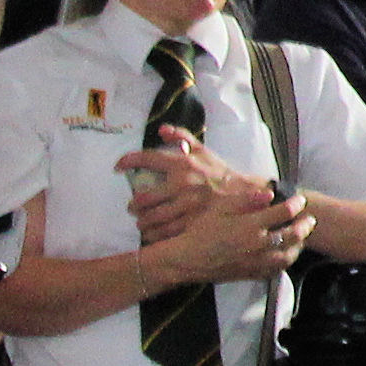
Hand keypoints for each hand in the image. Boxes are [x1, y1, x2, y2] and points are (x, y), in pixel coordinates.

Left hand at [124, 131, 276, 244]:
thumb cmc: (221, 174)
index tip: (118, 167)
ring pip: (151, 219)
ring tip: (141, 222)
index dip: (128, 161)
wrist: (247, 195)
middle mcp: (182, 185)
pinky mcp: (191, 224)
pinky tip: (152, 234)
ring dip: (142, 222)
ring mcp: (186, 207)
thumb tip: (162, 129)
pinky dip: (154, 235)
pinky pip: (164, 233)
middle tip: (133, 207)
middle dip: (134, 205)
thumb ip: (183, 138)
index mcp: (183, 165)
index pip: (147, 159)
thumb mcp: (204, 152)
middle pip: (143, 199)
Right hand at [160, 182, 310, 286]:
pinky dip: (285, 261)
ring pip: (288, 255)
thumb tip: (270, 194)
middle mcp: (257, 245)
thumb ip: (246, 200)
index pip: (284, 213)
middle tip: (309, 219)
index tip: (299, 200)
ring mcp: (256, 262)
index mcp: (250, 226)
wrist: (187, 260)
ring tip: (301, 237)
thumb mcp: (220, 209)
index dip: (296, 204)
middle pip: (293, 235)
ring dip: (299, 245)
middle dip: (305, 225)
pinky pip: (276, 270)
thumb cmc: (201, 231)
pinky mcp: (251, 274)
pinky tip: (286, 253)